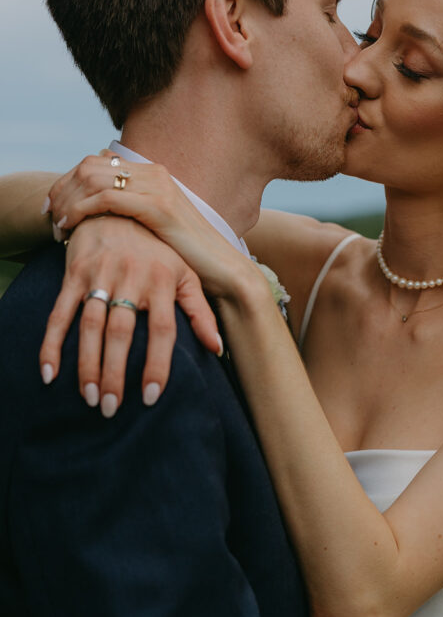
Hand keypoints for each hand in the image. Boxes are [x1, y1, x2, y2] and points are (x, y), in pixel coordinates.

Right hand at [39, 215, 220, 416]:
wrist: (119, 209)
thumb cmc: (158, 250)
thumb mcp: (186, 274)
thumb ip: (201, 311)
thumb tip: (218, 349)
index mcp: (163, 280)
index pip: (162, 330)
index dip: (157, 364)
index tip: (150, 397)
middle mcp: (132, 277)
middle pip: (121, 333)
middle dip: (114, 373)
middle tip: (111, 408)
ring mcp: (100, 274)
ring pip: (90, 326)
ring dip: (86, 365)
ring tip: (89, 399)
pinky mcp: (74, 273)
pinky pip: (60, 312)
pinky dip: (51, 343)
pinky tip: (49, 372)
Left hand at [47, 153, 249, 296]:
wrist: (224, 269)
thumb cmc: (189, 257)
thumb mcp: (156, 229)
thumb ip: (133, 213)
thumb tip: (102, 209)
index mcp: (154, 173)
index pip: (97, 161)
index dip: (68, 181)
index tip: (54, 205)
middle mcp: (156, 173)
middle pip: (89, 165)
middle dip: (62, 189)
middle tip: (49, 214)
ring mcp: (158, 187)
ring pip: (93, 178)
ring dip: (67, 200)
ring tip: (56, 224)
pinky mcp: (158, 206)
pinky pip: (105, 197)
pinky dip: (80, 210)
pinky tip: (70, 227)